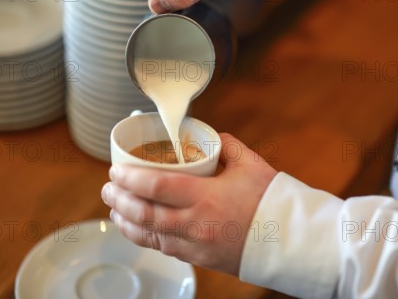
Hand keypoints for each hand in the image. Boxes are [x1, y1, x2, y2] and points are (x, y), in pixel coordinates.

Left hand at [101, 133, 276, 274]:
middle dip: (119, 200)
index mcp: (206, 197)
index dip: (130, 178)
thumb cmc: (271, 200)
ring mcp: (195, 245)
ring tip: (113, 209)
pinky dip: (144, 237)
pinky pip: (163, 248)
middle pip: (144, 214)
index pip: (157, 187)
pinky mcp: (199, 259)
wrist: (290, 239)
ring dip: (125, 221)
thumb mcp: (249, 164)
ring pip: (149, 236)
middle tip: (107, 187)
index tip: (116, 170)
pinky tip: (136, 228)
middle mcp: (195, 224)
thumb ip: (225, 146)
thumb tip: (208, 137)